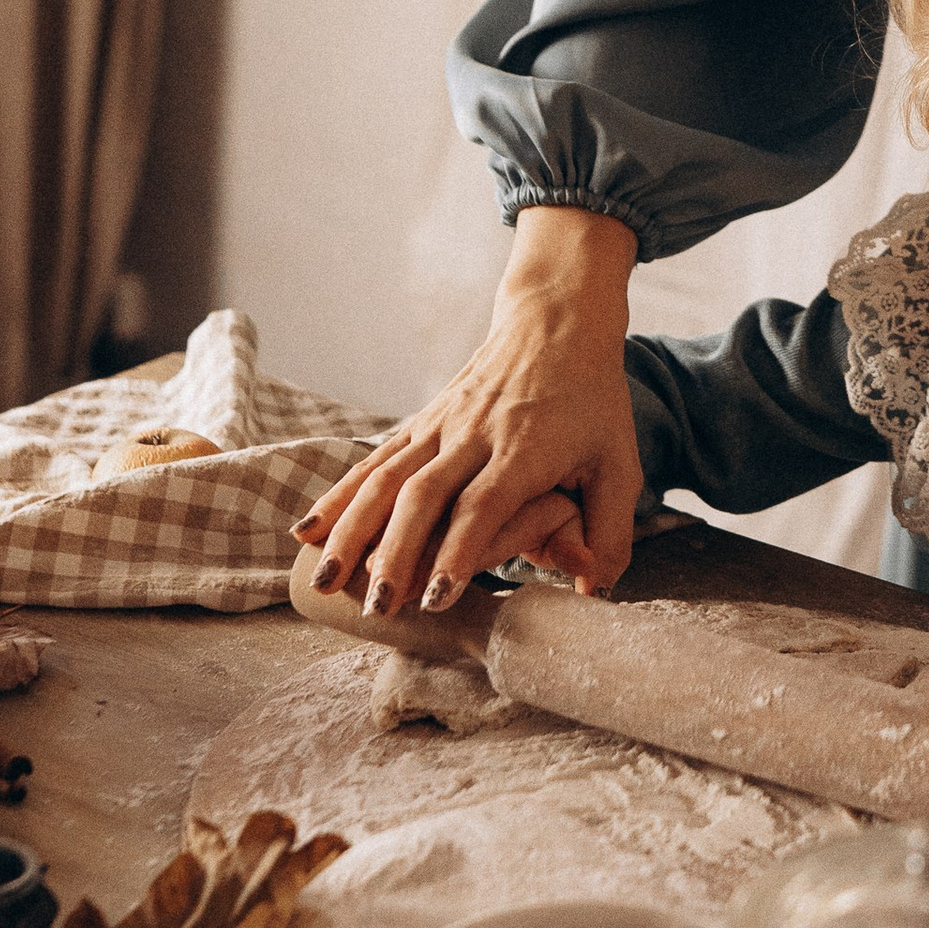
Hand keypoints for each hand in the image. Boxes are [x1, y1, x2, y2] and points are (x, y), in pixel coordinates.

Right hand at [292, 208, 643, 613]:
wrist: (557, 322)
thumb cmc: (593, 400)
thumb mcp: (621, 462)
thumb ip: (612, 530)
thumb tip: (594, 590)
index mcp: (524, 449)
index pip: (482, 506)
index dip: (455, 552)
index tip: (431, 599)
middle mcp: (475, 435)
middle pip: (423, 495)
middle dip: (394, 553)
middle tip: (375, 605)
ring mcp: (442, 424)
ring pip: (387, 478)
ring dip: (352, 530)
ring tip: (323, 580)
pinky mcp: (423, 420)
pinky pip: (376, 461)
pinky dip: (340, 495)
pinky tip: (307, 531)